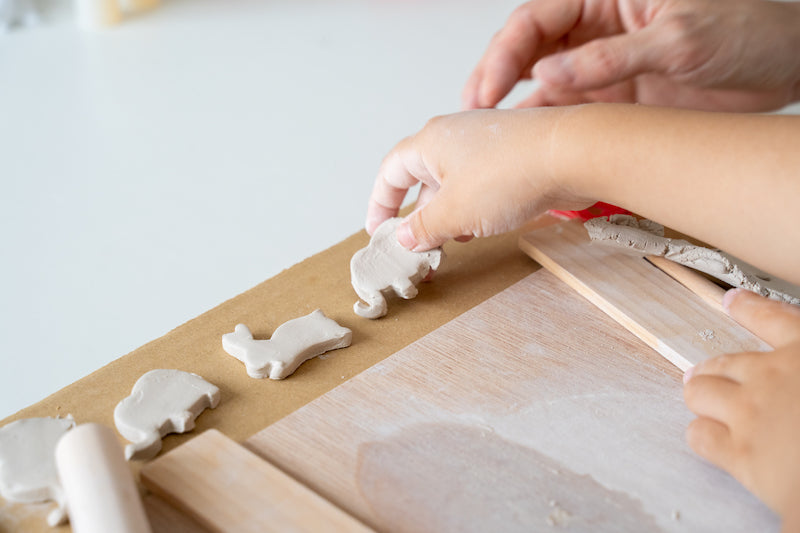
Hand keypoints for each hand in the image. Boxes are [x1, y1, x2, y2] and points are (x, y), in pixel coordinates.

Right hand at [365, 107, 592, 250]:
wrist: (573, 154)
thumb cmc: (510, 173)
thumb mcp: (454, 212)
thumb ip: (423, 229)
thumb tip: (404, 238)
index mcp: (430, 142)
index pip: (390, 172)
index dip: (380, 204)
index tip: (379, 231)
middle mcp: (455, 137)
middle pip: (423, 179)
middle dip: (420, 218)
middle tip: (419, 250)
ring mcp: (486, 145)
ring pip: (454, 185)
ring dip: (449, 216)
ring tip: (453, 243)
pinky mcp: (513, 156)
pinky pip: (481, 184)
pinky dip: (475, 208)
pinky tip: (484, 228)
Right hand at [463, 0, 799, 111]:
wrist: (786, 65)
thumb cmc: (748, 29)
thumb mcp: (678, 38)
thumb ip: (610, 57)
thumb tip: (548, 73)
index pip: (535, 21)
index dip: (503, 55)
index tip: (486, 91)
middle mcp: (596, 31)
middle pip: (527, 52)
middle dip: (495, 82)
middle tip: (473, 116)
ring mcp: (603, 67)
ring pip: (543, 86)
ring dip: (518, 110)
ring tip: (494, 138)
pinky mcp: (616, 99)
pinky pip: (571, 113)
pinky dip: (550, 130)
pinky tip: (532, 146)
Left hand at [684, 289, 799, 526]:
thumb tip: (793, 380)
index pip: (774, 319)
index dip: (750, 309)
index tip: (733, 300)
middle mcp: (773, 377)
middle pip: (725, 362)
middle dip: (714, 368)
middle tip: (706, 373)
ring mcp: (751, 413)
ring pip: (700, 392)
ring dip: (700, 396)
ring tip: (701, 400)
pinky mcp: (739, 452)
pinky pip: (700, 435)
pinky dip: (701, 435)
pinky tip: (706, 438)